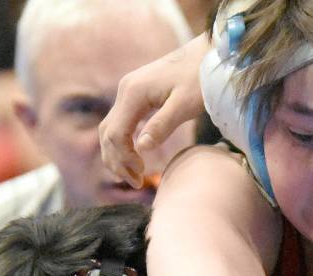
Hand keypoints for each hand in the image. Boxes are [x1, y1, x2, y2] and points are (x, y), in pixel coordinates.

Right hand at [99, 33, 208, 186]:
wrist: (205, 55)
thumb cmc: (199, 79)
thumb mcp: (185, 105)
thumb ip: (163, 125)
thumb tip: (142, 148)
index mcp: (133, 93)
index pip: (115, 134)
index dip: (123, 159)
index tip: (141, 175)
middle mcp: (125, 91)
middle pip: (107, 134)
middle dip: (117, 162)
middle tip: (137, 182)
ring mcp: (128, 92)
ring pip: (110, 129)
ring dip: (117, 155)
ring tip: (135, 176)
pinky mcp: (135, 95)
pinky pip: (120, 123)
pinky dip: (122, 144)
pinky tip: (135, 158)